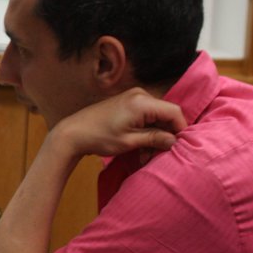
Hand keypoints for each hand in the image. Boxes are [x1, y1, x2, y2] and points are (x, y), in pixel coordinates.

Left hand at [52, 88, 185, 160]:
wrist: (72, 133)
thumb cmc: (99, 137)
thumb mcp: (130, 141)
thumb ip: (155, 138)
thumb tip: (174, 141)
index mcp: (142, 102)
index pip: (174, 112)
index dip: (180, 130)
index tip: (178, 147)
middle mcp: (139, 95)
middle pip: (165, 115)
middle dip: (164, 136)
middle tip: (157, 156)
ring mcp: (133, 98)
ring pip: (156, 118)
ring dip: (154, 137)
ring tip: (145, 156)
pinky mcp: (127, 104)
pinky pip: (145, 117)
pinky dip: (145, 132)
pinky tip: (140, 149)